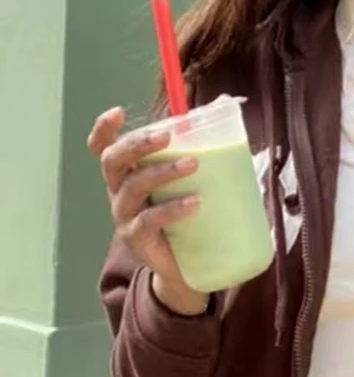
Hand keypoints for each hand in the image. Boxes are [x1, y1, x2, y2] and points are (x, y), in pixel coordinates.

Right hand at [87, 107, 208, 315]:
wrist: (185, 270)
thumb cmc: (187, 221)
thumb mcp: (188, 184)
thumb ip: (200, 150)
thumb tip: (226, 106)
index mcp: (127, 176)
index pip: (104, 149)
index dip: (104, 130)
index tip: (119, 112)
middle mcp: (119, 193)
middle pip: (113, 161)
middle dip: (137, 144)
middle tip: (168, 136)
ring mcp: (125, 217)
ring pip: (133, 187)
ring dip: (162, 172)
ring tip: (193, 165)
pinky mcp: (137, 239)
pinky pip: (149, 220)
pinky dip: (172, 208)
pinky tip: (194, 202)